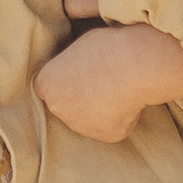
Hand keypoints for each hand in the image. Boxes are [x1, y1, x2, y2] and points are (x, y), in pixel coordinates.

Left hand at [34, 21, 182, 143]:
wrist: (135, 65)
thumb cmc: (108, 47)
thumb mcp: (79, 47)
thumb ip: (69, 65)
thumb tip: (77, 72)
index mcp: (47, 84)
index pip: (50, 88)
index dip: (68, 80)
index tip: (83, 71)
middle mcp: (57, 109)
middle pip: (68, 106)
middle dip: (81, 98)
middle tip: (102, 80)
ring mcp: (80, 126)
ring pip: (89, 119)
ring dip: (99, 109)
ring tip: (117, 88)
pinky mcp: (105, 135)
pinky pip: (111, 126)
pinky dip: (120, 118)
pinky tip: (128, 101)